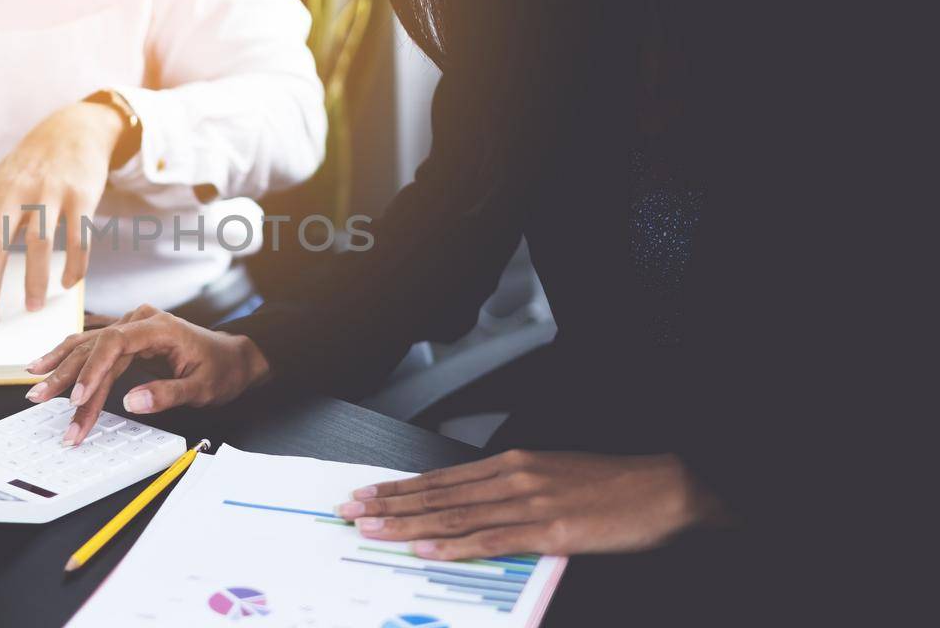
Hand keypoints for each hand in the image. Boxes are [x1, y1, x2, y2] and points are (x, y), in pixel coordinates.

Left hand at [0, 101, 123, 326]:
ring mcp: (49, 193)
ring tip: (31, 308)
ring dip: (35, 280)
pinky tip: (67, 284)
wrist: (70, 132)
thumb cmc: (24, 170)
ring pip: (40, 243)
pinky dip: (74, 265)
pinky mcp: (81, 196)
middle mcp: (15, 192)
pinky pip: (78, 238)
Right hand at [23, 306, 271, 444]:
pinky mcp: (125, 340)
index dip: (92, 371)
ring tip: (34, 385)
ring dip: (60, 367)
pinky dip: (69, 360)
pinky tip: (46, 367)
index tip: (78, 398)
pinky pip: (92, 348)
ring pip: (87, 346)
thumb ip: (167, 394)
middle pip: (94, 346)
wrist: (233, 357)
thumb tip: (131, 403)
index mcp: (157, 327)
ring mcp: (129, 328)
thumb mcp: (201, 388)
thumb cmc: (221, 370)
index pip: (114, 344)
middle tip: (40, 398)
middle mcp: (138, 322)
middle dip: (66, 376)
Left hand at [334, 450, 728, 559]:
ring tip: (371, 529)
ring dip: (407, 525)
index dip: (399, 488)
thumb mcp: (552, 478)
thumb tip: (474, 511)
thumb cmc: (611, 486)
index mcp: (512, 464)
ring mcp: (529, 503)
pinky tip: (426, 550)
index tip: (365, 494)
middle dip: (388, 505)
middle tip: (349, 512)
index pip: (441, 478)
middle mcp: (512, 477)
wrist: (663, 488)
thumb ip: (511, 494)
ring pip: (454, 516)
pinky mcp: (549, 530)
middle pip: (437, 494)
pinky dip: (454, 547)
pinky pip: (492, 540)